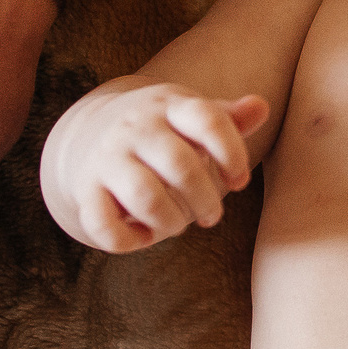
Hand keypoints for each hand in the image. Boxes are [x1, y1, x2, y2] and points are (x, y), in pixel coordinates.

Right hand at [41, 80, 268, 253]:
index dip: (232, 154)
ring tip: (178, 226)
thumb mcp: (191, 118)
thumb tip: (261, 107)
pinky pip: (103, 223)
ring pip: (144, 196)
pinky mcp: (86, 190)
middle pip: (181, 165)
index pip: (207, 120)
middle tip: (212, 215)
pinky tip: (143, 237)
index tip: (240, 181)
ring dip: (171, 221)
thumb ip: (228, 118)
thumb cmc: (161, 132)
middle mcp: (136, 129)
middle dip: (205, 199)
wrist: (89, 132)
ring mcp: (108, 158)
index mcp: (169, 107)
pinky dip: (128, 241)